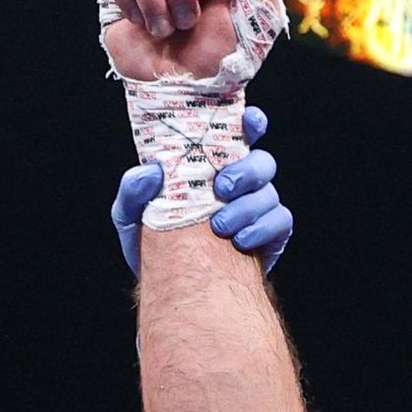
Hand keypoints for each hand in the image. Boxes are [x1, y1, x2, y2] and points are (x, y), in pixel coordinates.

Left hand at [114, 106, 290, 273]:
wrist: (170, 289)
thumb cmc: (152, 245)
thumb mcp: (131, 217)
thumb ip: (133, 192)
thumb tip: (150, 171)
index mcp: (210, 167)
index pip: (237, 135)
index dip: (251, 123)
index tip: (249, 122)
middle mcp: (239, 184)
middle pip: (262, 162)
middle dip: (247, 170)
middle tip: (221, 188)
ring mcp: (256, 209)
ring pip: (269, 193)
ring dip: (248, 206)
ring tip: (219, 226)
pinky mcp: (269, 236)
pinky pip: (280, 222)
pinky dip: (263, 228)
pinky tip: (240, 241)